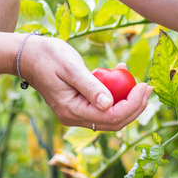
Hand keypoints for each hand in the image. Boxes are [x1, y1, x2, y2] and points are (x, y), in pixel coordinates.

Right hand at [20, 36, 150, 130]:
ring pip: (113, 116)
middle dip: (136, 106)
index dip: (133, 105)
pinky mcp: (83, 107)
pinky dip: (118, 95)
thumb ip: (90, 86)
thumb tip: (109, 104)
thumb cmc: (47, 56)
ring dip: (130, 101)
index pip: (111, 117)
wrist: (29, 56)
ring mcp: (79, 114)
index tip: (144, 87)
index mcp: (72, 111)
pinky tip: (122, 74)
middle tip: (148, 87)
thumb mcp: (70, 68)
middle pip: (116, 121)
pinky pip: (106, 107)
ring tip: (140, 82)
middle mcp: (76, 118)